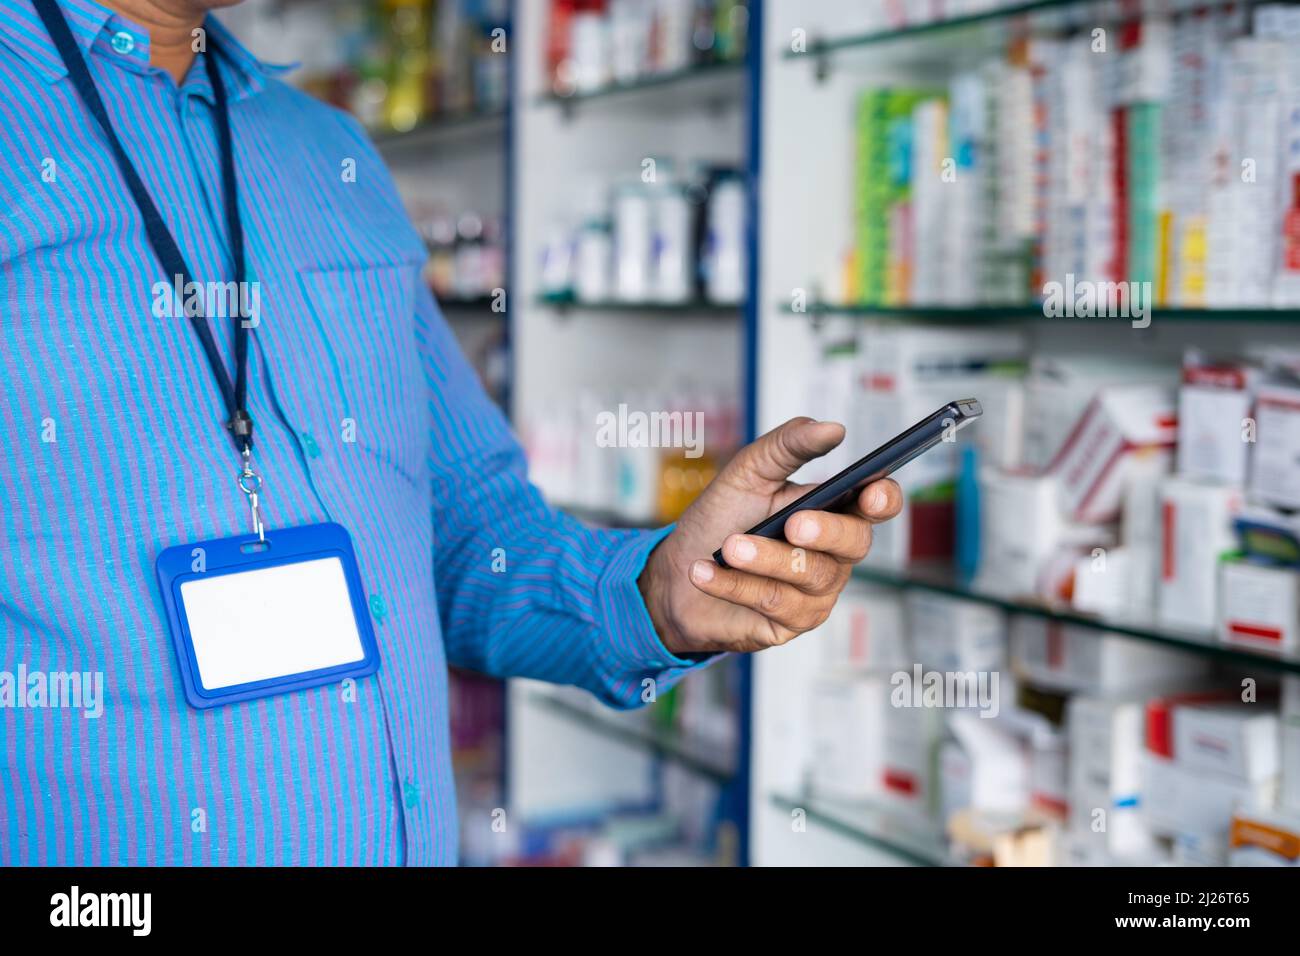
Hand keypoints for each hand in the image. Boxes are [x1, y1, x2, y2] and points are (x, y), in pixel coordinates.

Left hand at [639, 417, 901, 655]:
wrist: (676, 573)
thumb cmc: (719, 520)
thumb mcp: (747, 473)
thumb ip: (788, 446)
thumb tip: (833, 429)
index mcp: (832, 509)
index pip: (877, 504)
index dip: (884, 499)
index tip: (871, 493)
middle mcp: (834, 553)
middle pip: (855, 543)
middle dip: (826, 531)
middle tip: (793, 524)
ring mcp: (817, 591)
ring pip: (810, 575)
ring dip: (765, 558)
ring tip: (728, 548)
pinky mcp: (792, 622)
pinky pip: (775, 603)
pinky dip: (735, 584)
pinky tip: (705, 573)